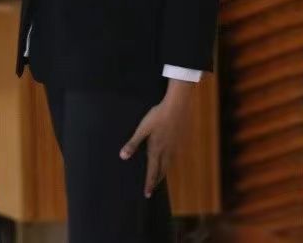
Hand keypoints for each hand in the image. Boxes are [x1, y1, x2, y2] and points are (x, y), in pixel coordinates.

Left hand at [120, 80, 195, 197]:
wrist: (177, 107)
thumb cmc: (157, 117)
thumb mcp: (142, 129)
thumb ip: (133, 143)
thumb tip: (123, 156)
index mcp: (156, 150)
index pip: (152, 171)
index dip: (149, 183)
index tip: (147, 194)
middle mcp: (167, 151)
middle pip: (162, 171)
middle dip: (156, 181)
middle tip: (152, 189)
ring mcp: (174, 146)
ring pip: (169, 164)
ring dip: (163, 173)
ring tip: (160, 178)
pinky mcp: (179, 141)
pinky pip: (173, 157)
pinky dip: (169, 163)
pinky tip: (168, 160)